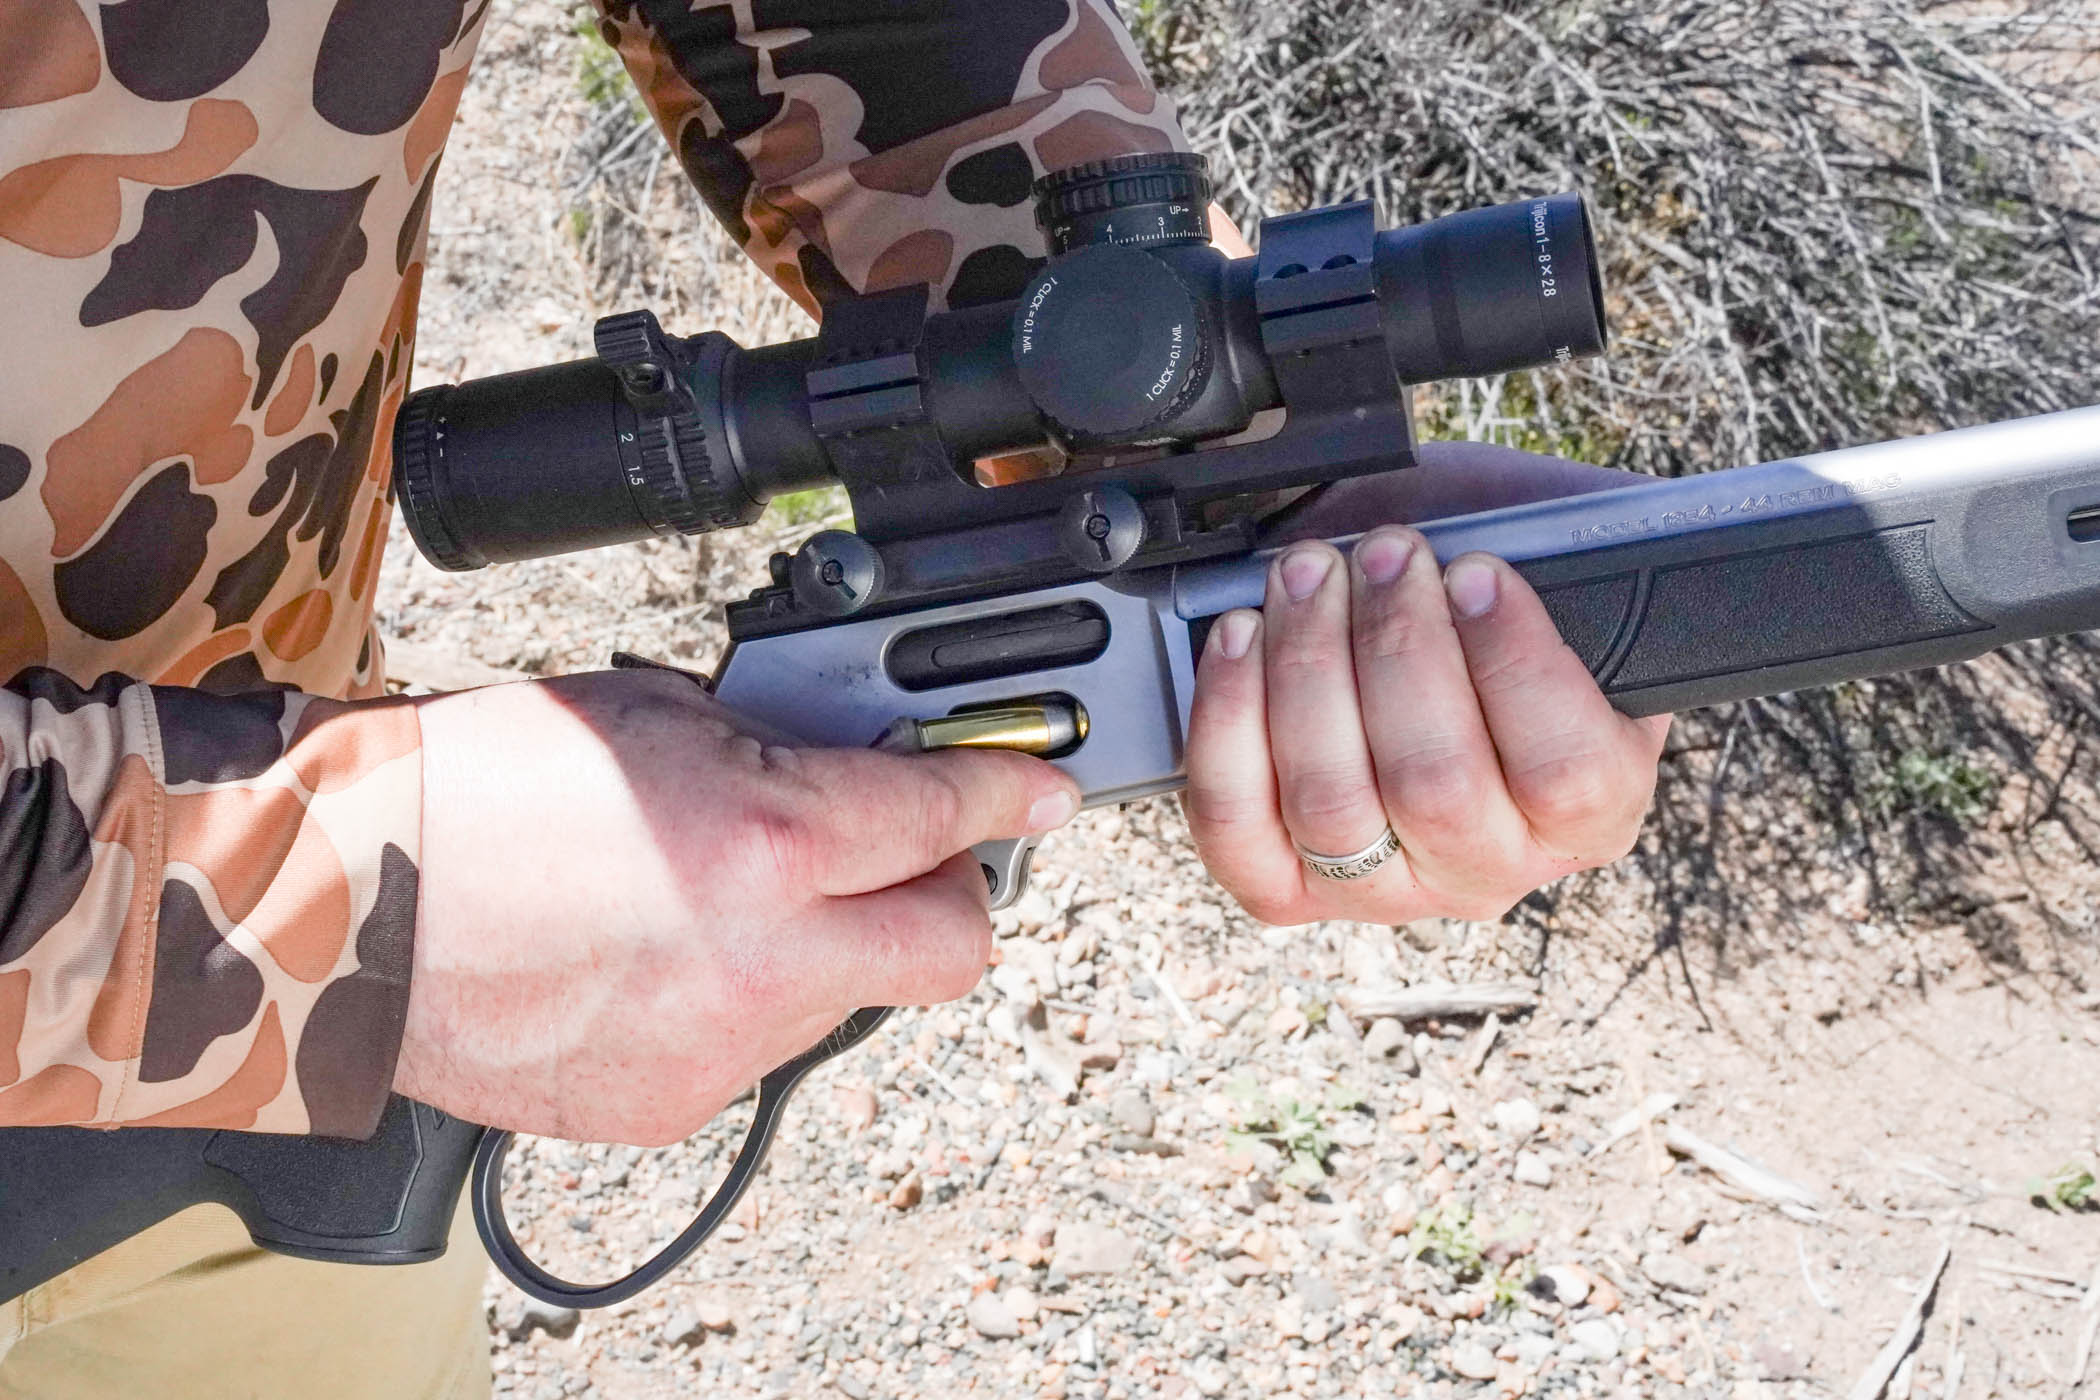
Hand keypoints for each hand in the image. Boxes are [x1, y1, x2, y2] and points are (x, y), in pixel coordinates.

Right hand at [396, 669, 1077, 1144]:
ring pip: (853, 998)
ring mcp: (723, 1045)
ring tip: (733, 894)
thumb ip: (782, 744)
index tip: (1040, 793)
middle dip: (951, 893)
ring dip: (833, 943)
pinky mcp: (672, 1104)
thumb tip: (858, 761)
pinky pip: (762, 1048)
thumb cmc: (477, 784)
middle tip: (903, 851)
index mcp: (770, 839)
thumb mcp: (660, 712)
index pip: (948, 816)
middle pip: (956, 949)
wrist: (339, 900)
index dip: (1010, 792)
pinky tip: (669, 954)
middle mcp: (766, 956)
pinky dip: (748, 998)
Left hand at [1183, 443, 1671, 924]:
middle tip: (1384, 553)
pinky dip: (1227, 721)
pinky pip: (1239, 826)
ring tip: (1307, 576)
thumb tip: (1541, 533)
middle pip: (1436, 786)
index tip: (1479, 572)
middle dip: (1397, 644)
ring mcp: (1382, 890)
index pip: (1568, 773)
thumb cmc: (1473, 591)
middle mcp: (1488, 868)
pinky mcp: (1283, 885)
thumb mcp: (1549, 556)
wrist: (1396, 627)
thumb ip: (1566, 550)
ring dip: (1308, 667)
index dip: (1516, 664)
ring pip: (1333, 802)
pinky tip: (1239, 638)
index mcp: (1589, 811)